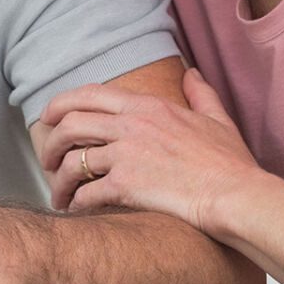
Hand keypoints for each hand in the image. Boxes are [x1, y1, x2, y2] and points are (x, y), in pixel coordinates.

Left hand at [35, 67, 261, 232]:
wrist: (236, 197)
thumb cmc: (230, 165)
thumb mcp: (217, 120)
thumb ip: (200, 94)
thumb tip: (192, 73)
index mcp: (148, 106)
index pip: (89, 94)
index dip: (61, 105)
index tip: (50, 117)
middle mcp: (131, 125)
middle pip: (70, 123)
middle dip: (50, 142)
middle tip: (47, 159)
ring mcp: (126, 154)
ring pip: (72, 161)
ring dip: (59, 180)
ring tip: (59, 194)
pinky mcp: (125, 185)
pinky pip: (85, 193)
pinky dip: (75, 203)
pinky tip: (77, 210)